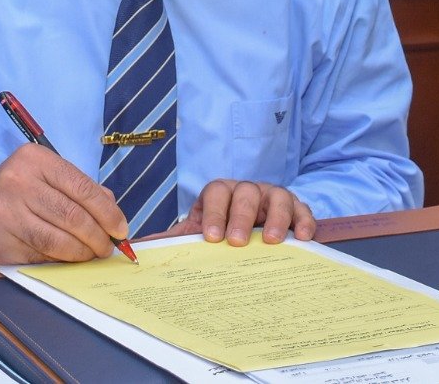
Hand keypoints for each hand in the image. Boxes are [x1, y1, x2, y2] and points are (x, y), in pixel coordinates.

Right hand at [0, 144, 128, 265]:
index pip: (82, 188)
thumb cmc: (17, 190)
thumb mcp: (45, 176)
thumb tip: (113, 213)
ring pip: (59, 240)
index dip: (107, 212)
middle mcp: (18, 183)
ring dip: (83, 252)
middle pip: (73, 216)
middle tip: (108, 247)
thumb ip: (80, 188)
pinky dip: (62, 260)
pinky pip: (41, 256)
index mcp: (35, 160)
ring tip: (92, 254)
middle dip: (98, 236)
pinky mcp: (0, 242)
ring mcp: (6, 213)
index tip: (120, 229)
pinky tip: (69, 259)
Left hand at [167, 179, 314, 246]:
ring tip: (272, 241)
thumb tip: (134, 249)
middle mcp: (247, 190)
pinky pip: (303, 209)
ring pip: (277, 196)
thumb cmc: (221, 233)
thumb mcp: (196, 235)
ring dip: (275, 217)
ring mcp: (273, 197)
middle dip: (241, 216)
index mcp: (220, 194)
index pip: (215, 192)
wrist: (251, 233)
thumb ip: (170, 241)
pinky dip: (304, 220)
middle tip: (237, 241)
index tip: (211, 237)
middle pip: (245, 193)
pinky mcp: (296, 209)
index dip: (213, 211)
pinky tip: (303, 237)